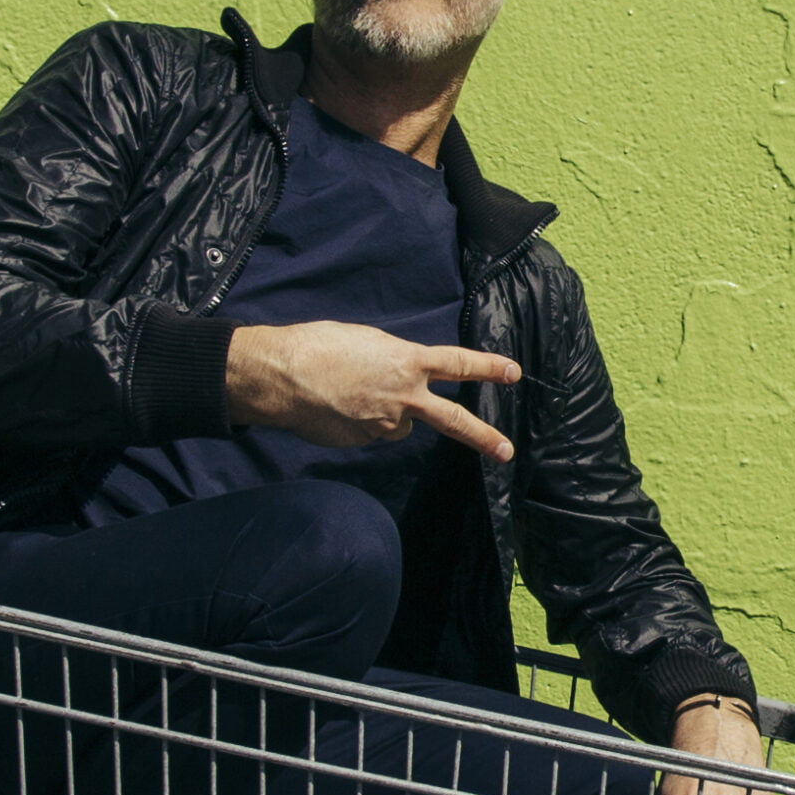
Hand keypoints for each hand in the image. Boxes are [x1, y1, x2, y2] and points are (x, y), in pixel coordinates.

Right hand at [225, 321, 521, 462]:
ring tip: (350, 395)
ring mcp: (383, 424)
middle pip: (453, 419)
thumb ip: (392, 362)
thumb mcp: (365, 343)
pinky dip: (358, 422)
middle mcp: (403, 397)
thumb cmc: (317, 347)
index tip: (514, 374)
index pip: (459, 365)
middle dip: (482, 436)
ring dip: (384, 414)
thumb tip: (397, 383)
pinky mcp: (361, 441)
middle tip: (506, 452)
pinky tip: (334, 408)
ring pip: (397, 424)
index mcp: (408, 362)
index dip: (489, 368)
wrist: (281, 377)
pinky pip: (369, 432)